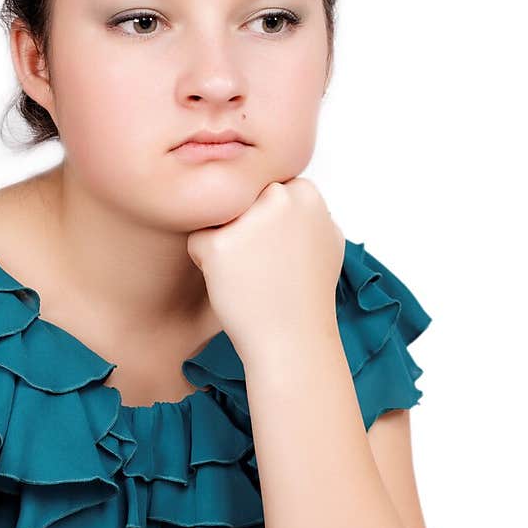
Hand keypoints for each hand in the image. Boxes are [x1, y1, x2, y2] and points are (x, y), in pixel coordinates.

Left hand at [186, 178, 345, 363]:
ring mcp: (248, 220)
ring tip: (249, 273)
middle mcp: (279, 198)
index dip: (268, 222)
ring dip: (226, 242)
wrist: (292, 339)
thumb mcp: (328, 238)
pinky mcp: (218, 244)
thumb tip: (295, 188)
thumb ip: (309, 208)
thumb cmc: (307, 295)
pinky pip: (198, 241)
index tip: (281, 251)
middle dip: (244, 225)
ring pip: (218, 217)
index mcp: (306, 192)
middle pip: (240, 199)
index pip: (267, 188)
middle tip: (264, 264)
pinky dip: (207, 263)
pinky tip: (232, 283)